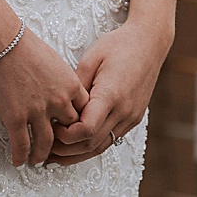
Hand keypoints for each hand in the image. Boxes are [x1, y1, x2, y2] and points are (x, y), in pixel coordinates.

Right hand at [0, 27, 88, 167]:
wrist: (4, 41)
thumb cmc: (28, 47)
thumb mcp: (57, 64)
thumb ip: (63, 83)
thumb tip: (62, 95)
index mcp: (72, 86)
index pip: (84, 114)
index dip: (77, 125)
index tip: (71, 132)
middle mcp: (59, 101)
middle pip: (69, 131)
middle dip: (64, 143)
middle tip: (57, 150)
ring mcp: (37, 111)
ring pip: (46, 144)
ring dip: (42, 156)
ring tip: (38, 161)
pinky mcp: (15, 117)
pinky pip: (21, 145)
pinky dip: (21, 156)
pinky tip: (18, 161)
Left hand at [48, 17, 175, 165]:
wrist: (150, 42)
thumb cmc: (120, 45)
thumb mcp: (90, 58)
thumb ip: (75, 87)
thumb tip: (59, 109)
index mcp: (111, 94)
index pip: (86, 130)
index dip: (64, 135)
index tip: (51, 125)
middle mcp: (124, 110)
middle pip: (91, 144)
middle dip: (65, 150)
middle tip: (46, 145)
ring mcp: (131, 116)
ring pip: (101, 147)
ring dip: (77, 154)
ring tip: (56, 154)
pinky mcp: (134, 117)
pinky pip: (111, 139)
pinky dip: (91, 145)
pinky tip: (77, 144)